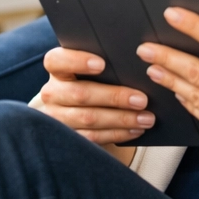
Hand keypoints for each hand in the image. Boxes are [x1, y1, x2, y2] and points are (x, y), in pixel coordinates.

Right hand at [34, 47, 155, 145]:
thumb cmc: (92, 80)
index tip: (102, 64)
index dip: (77, 61)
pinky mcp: (68, 136)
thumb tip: (141, 60)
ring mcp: (57, 117)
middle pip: (80, 94)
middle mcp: (52, 92)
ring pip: (88, 118)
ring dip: (121, 119)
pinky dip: (117, 133)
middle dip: (114, 97)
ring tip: (146, 118)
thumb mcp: (91, 69)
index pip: (57, 61)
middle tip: (142, 100)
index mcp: (56, 68)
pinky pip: (92, 137)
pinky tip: (135, 130)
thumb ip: (105, 63)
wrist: (77, 109)